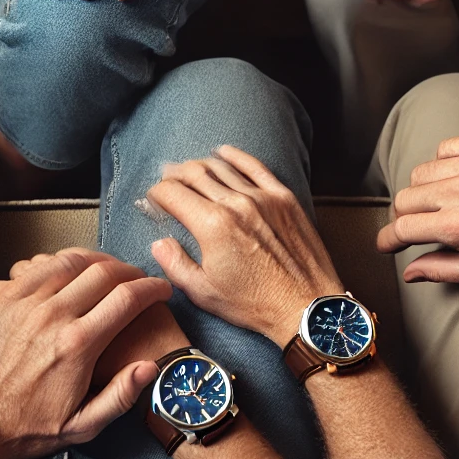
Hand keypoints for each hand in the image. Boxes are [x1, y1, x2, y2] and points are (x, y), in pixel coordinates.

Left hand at [0, 248, 170, 458]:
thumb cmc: (27, 428)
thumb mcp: (82, 425)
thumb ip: (120, 395)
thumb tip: (151, 366)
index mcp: (78, 346)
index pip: (127, 298)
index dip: (152, 289)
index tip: (161, 290)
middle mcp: (52, 317)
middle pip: (103, 272)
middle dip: (130, 271)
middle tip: (139, 280)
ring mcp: (25, 304)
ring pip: (71, 262)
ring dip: (97, 260)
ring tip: (110, 271)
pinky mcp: (3, 300)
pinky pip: (38, 267)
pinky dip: (61, 262)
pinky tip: (71, 272)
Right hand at [143, 146, 340, 346]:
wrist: (305, 306)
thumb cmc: (255, 304)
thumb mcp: (204, 292)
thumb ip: (175, 264)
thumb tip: (159, 242)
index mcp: (212, 226)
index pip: (172, 193)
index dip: (156, 194)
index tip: (152, 201)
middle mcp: (236, 203)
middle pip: (194, 174)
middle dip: (173, 175)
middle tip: (165, 181)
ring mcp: (262, 197)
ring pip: (221, 167)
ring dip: (199, 165)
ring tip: (188, 170)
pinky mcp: (283, 198)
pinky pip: (254, 167)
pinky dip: (235, 156)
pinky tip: (223, 152)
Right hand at [376, 132, 458, 283]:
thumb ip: (441, 270)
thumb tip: (409, 272)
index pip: (401, 227)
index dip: (388, 239)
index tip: (387, 243)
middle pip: (404, 198)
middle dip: (406, 217)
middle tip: (419, 225)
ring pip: (422, 172)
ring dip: (425, 189)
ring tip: (444, 201)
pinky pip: (445, 148)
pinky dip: (445, 163)